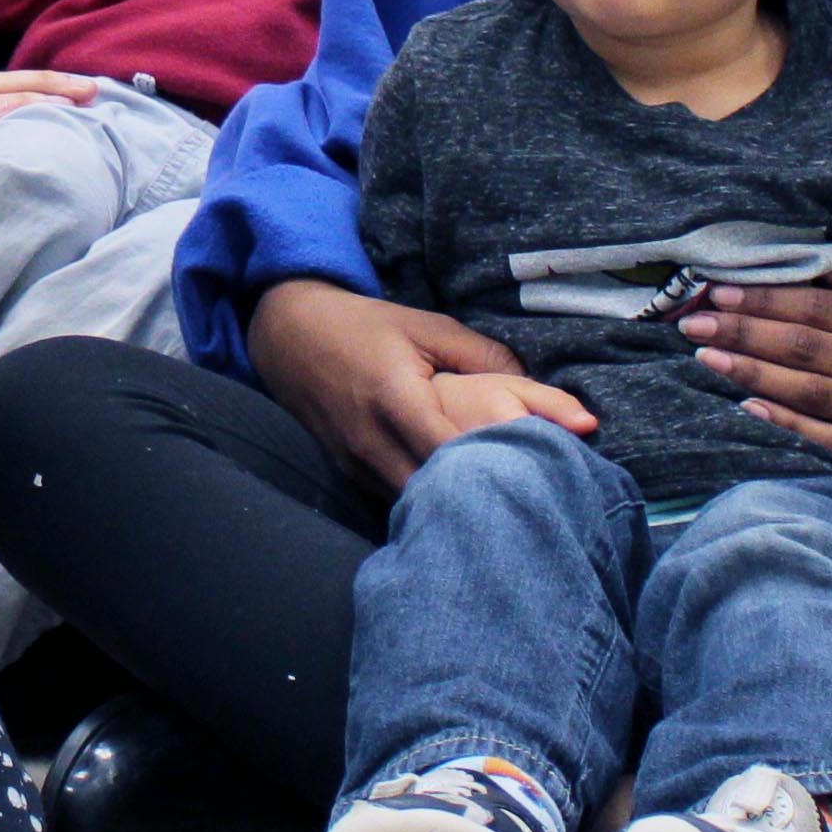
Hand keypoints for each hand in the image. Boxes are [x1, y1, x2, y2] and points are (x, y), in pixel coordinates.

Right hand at [249, 277, 593, 491]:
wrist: (291, 336)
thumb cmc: (367, 327)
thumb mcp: (428, 327)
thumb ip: (485, 356)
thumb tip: (541, 387)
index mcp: (395, 398)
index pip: (451, 449)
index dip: (494, 461)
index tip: (535, 464)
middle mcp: (372, 440)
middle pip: (437, 490)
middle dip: (480, 492)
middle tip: (525, 489)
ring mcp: (357, 464)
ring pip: (418, 504)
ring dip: (454, 501)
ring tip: (498, 495)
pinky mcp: (351, 475)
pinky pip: (399, 499)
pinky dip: (430, 499)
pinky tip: (459, 492)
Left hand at [687, 256, 831, 490]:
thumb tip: (826, 264)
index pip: (825, 309)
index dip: (768, 299)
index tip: (721, 289)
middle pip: (808, 348)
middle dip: (744, 332)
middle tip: (693, 319)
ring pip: (810, 391)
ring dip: (750, 372)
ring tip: (703, 356)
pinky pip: (828, 436)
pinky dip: (786, 420)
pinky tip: (746, 404)